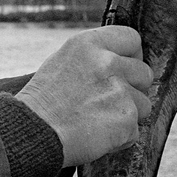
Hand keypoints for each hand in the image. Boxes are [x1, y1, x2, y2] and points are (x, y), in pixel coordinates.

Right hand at [15, 27, 152, 165]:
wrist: (32, 131)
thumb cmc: (42, 101)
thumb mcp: (63, 62)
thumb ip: (93, 58)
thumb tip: (119, 62)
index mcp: (89, 44)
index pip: (131, 38)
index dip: (133, 56)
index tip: (126, 69)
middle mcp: (108, 62)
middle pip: (144, 73)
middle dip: (133, 89)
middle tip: (110, 101)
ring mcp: (120, 90)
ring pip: (143, 104)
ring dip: (127, 115)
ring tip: (97, 121)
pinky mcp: (126, 118)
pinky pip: (134, 131)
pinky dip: (120, 138)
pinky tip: (96, 136)